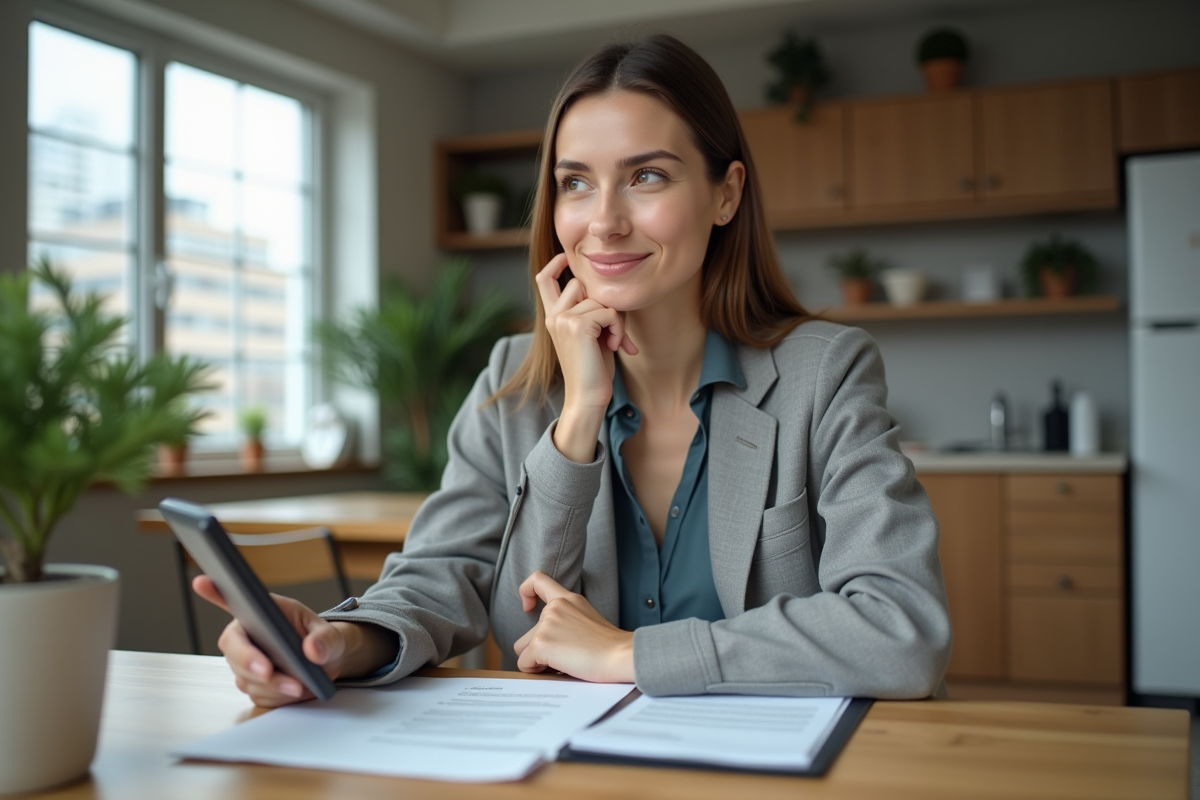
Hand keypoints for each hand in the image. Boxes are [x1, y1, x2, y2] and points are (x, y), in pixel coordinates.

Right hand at [193, 575, 349, 706]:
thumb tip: (312, 650)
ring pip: (247, 679)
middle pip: (234, 651)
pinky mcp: (254, 686)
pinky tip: (296, 691)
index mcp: (262, 612)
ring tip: (297, 686)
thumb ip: (325, 640)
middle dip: (250, 662)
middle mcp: (248, 638)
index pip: (232, 600)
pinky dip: (278, 696)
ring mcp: (247, 664)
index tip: (202, 581)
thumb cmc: (321, 639)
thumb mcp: (331, 634)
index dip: (214, 592)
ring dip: (272, 685)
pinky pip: (260, 696)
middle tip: (268, 670)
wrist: (326, 664)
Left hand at [513, 571, 634, 682]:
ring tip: (562, 663)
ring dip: (537, 660)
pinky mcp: (541, 643)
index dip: (526, 592)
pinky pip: (524, 663)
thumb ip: (568, 620)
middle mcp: (554, 608)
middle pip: (527, 633)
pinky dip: (536, 672)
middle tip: (564, 656)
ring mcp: (546, 625)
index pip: (538, 580)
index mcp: (568, 599)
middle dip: (539, 649)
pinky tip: (557, 669)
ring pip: (522, 649)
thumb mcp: (588, 619)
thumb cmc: (611, 647)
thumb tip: (554, 642)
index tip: (529, 608)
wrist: (621, 655)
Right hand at [534, 253, 637, 462]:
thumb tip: (606, 290)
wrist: (588, 398)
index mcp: (553, 317)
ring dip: (616, 320)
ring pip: (599, 299)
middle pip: (581, 283)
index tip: (566, 257)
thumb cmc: (594, 369)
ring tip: (613, 342)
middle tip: (613, 330)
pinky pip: (609, 312)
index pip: (543, 279)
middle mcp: (554, 316)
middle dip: (603, 302)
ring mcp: (563, 319)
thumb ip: (590, 311)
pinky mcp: (577, 325)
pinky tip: (614, 347)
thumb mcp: (590, 335)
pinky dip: (618, 328)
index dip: (554, 264)